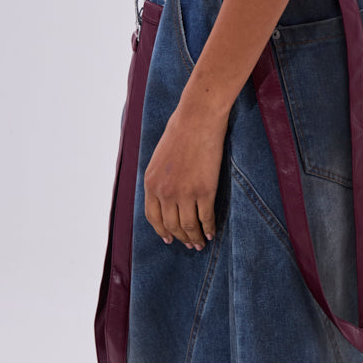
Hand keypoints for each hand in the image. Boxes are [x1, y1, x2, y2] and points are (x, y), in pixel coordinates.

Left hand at [143, 98, 228, 249]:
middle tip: (189, 244)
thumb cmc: (181, 130)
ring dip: (195, 238)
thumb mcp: (160, 157)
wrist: (198, 117)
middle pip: (172, 225)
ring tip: (200, 243)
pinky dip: (209, 228)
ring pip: (189, 226)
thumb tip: (166, 195)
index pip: (153, 217)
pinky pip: (206, 218)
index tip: (169, 238)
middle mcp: (165, 192)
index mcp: (151, 183)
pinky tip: (211, 232)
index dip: (162, 231)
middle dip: (181, 237)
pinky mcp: (205, 190)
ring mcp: (185, 193)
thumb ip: (160, 178)